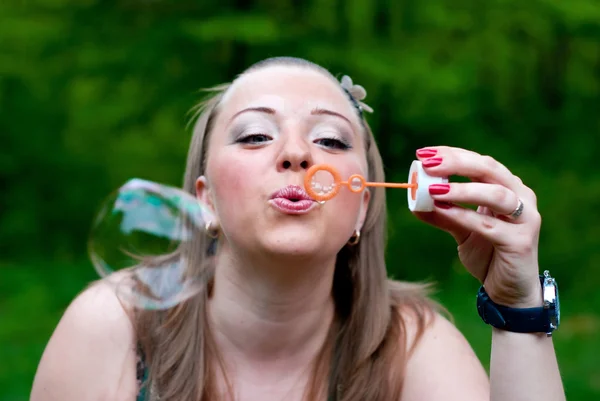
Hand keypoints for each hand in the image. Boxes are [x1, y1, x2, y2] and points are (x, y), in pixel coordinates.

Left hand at [412, 146, 542, 307]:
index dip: (452, 154)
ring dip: (462, 189)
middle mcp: (521, 197)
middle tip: (428, 163)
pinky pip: (489, 225)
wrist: (510, 292)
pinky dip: (464, 215)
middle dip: (457, 163)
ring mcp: (525, 219)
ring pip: (495, 194)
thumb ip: (442, 214)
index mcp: (508, 188)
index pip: (479, 162)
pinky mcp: (521, 242)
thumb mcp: (461, 230)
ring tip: (433, 188)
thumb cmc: (489, 255)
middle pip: (489, 169)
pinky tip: (442, 210)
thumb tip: (414, 201)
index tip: (423, 153)